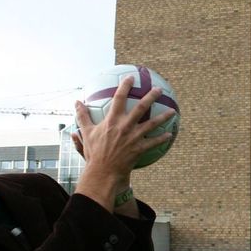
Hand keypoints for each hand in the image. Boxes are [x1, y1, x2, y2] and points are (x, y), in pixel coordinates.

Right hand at [72, 75, 175, 210]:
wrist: (102, 172)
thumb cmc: (94, 153)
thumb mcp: (86, 133)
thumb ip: (83, 116)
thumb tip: (77, 102)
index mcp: (112, 120)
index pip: (119, 98)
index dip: (125, 86)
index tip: (131, 77)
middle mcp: (125, 126)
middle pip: (141, 107)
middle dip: (151, 96)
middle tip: (159, 90)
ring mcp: (134, 137)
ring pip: (152, 124)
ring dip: (164, 117)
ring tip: (173, 111)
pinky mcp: (140, 149)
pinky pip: (154, 142)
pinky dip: (162, 138)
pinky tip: (169, 135)